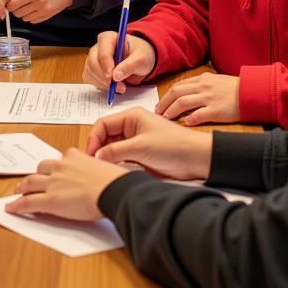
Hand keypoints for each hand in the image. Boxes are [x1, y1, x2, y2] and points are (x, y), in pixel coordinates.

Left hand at [5, 0, 72, 23]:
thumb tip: (7, 0)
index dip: (6, 1)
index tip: (8, 2)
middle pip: (14, 9)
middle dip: (13, 8)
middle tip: (17, 5)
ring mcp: (41, 7)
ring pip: (22, 17)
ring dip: (22, 13)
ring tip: (28, 6)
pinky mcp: (46, 15)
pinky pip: (31, 21)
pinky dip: (30, 17)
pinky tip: (35, 10)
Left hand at [6, 148, 129, 219]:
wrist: (113, 190)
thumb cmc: (115, 181)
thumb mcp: (105, 167)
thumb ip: (96, 169)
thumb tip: (103, 176)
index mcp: (74, 156)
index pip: (59, 160)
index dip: (54, 168)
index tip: (52, 171)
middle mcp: (61, 166)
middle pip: (41, 168)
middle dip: (36, 174)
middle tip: (30, 180)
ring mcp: (53, 182)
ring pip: (31, 182)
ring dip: (23, 186)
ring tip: (19, 190)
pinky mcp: (50, 199)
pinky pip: (28, 202)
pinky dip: (17, 205)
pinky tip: (11, 208)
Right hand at [83, 31, 153, 93]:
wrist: (139, 59)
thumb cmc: (140, 54)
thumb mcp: (142, 58)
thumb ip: (130, 65)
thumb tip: (116, 75)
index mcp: (109, 38)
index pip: (103, 52)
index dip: (106, 66)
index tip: (113, 78)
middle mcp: (98, 47)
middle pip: (93, 62)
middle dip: (104, 77)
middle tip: (118, 86)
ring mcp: (94, 57)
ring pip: (90, 72)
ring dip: (103, 83)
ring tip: (120, 86)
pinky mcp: (92, 69)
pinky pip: (90, 78)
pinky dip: (100, 85)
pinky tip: (112, 86)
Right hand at [85, 106, 212, 179]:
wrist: (197, 159)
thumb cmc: (173, 146)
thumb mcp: (140, 147)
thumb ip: (115, 151)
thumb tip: (96, 156)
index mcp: (131, 116)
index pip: (103, 124)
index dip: (93, 139)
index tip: (89, 155)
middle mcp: (132, 126)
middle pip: (106, 135)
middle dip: (98, 148)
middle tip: (93, 164)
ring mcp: (136, 140)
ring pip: (112, 147)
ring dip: (106, 156)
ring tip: (101, 169)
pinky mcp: (140, 153)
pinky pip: (121, 156)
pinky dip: (115, 162)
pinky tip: (113, 170)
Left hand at [155, 72, 239, 125]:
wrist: (253, 93)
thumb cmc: (236, 89)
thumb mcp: (217, 81)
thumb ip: (203, 85)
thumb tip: (188, 93)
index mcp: (202, 79)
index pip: (178, 86)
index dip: (167, 96)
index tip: (160, 104)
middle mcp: (203, 87)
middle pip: (176, 93)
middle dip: (164, 103)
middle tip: (157, 112)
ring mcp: (209, 98)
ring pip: (182, 103)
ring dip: (171, 111)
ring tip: (165, 119)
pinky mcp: (217, 110)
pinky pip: (198, 115)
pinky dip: (188, 120)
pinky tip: (184, 124)